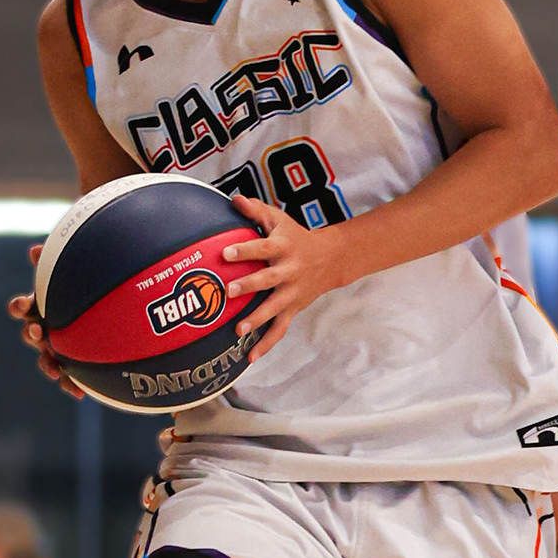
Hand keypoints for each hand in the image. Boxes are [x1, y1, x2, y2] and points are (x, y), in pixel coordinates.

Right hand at [8, 241, 83, 399]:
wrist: (117, 311)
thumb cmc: (91, 287)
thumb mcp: (77, 273)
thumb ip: (58, 262)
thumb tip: (34, 250)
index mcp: (44, 307)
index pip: (23, 307)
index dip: (20, 306)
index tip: (23, 305)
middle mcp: (48, 327)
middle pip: (32, 334)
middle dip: (33, 334)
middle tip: (40, 332)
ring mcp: (61, 347)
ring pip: (46, 360)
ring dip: (46, 364)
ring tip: (54, 369)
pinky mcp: (76, 365)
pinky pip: (69, 378)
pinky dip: (71, 384)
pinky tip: (79, 393)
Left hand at [221, 195, 344, 362]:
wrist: (331, 259)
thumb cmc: (296, 236)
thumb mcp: (280, 220)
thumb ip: (256, 210)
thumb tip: (233, 199)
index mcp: (283, 247)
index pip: (262, 247)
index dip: (244, 250)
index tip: (225, 253)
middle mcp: (288, 271)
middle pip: (268, 280)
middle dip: (249, 286)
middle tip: (229, 291)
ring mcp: (292, 293)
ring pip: (275, 308)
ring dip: (257, 319)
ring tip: (238, 330)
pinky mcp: (293, 309)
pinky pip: (280, 329)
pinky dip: (266, 344)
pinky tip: (249, 357)